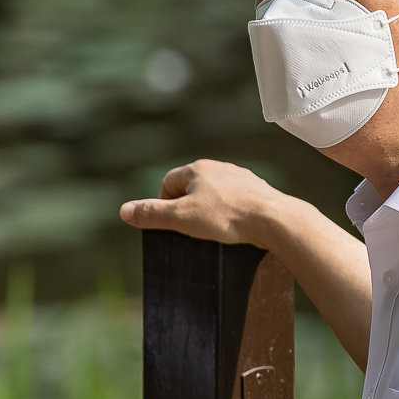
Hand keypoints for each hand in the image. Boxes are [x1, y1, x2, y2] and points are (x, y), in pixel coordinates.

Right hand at [118, 160, 293, 247]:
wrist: (274, 219)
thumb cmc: (227, 218)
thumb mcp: (182, 219)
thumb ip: (152, 214)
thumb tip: (124, 211)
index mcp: (197, 168)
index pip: (168, 183)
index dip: (164, 205)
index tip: (172, 224)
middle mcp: (219, 167)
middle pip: (191, 188)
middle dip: (187, 208)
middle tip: (191, 230)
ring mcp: (240, 177)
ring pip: (215, 194)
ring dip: (210, 211)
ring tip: (214, 231)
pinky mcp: (257, 190)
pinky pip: (235, 201)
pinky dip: (230, 213)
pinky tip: (235, 228)